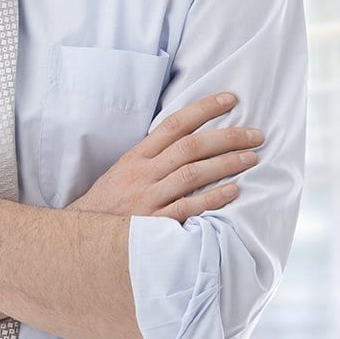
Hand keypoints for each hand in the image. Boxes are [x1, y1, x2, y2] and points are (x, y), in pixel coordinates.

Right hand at [67, 92, 262, 221]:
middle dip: (226, 137)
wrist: (84, 238)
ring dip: (226, 164)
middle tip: (255, 134)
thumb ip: (151, 156)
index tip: (230, 100)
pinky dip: (212, 198)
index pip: (174, 124)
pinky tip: (233, 191)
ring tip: (252, 158)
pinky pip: (187, 208)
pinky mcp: (154, 224)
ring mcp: (148, 198)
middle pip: (190, 147)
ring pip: (192, 174)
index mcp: (136, 157)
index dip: (204, 109)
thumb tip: (186, 139)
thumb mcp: (123, 171)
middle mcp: (143, 173)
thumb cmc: (108, 203)